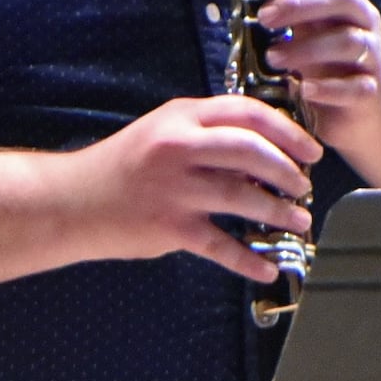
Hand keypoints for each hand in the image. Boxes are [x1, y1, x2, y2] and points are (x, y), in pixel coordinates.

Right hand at [73, 95, 321, 282]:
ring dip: (279, 212)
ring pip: (244, 197)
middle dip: (289, 170)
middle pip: (252, 150)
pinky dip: (249, 260)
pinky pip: (221, 246)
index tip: (310, 149)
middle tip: (304, 186)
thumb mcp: (161, 131)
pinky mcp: (169, 227)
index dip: (288, 130)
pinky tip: (267, 268)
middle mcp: (179, 147)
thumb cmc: (120, 167)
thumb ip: (205, 133)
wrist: (70, 201)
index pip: (247, 112)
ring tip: (297, 220)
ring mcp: (175, 188)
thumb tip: (263, 150)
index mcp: (181, 117)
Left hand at [249, 0, 380, 129]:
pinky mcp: (370, 90)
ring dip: (306, 48)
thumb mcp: (288, 21)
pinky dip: (327, 88)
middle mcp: (359, 17)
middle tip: (262, 17)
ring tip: (272, 58)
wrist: (353, 108)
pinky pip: (355, 86)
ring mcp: (369, 53)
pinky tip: (303, 90)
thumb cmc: (314, 55)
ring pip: (347, 41)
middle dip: (298, 3)